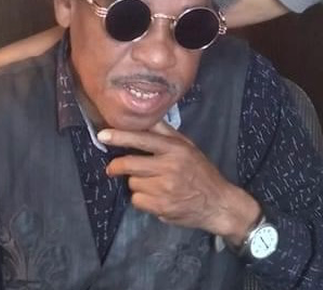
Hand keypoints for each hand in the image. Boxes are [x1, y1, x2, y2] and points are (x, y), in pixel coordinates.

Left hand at [102, 121, 259, 245]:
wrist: (219, 204)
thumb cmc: (200, 172)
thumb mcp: (187, 147)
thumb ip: (164, 132)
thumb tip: (143, 115)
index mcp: (175, 149)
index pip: (142, 139)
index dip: (120, 136)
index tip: (103, 135)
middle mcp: (170, 167)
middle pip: (129, 164)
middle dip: (117, 166)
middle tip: (113, 168)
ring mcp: (166, 188)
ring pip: (132, 183)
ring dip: (137, 184)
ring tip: (153, 185)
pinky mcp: (162, 206)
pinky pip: (137, 200)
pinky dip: (142, 200)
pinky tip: (156, 198)